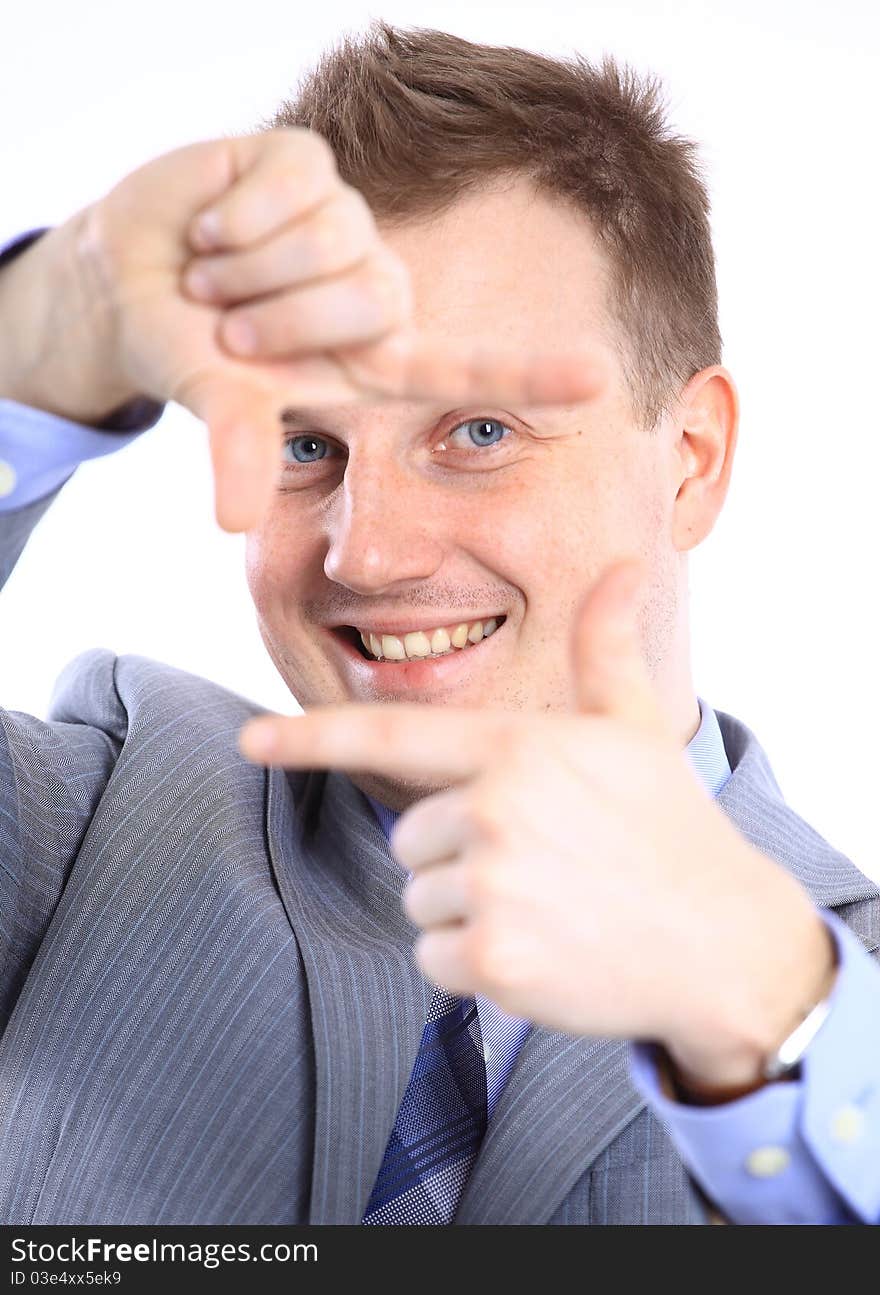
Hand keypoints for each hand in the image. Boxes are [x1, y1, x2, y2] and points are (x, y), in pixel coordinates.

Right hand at [1, 128, 598, 531]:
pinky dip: (231, 215)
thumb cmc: (190, 354)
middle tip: (228, 325)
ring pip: (332, 236)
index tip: (600, 381)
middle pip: (373, 294)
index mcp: (369, 361)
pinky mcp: (310, 164)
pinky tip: (213, 226)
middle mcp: (372, 292)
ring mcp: (347, 225)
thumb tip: (233, 521)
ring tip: (214, 277)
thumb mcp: (219, 402)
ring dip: (246, 268)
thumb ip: (238, 449)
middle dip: (281, 318)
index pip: (465, 371)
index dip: (529, 376)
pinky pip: (291, 182)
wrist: (131, 281)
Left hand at [238, 561, 831, 1083]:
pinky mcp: (493, 959)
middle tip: (543, 867)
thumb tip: (624, 567)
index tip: (251, 740)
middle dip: (456, 857)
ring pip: (420, 903)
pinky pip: (434, 962)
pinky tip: (544, 955)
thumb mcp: (635, 728)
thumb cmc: (669, 826)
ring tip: (549, 907)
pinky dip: (477, 968)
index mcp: (515, 748)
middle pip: (408, 840)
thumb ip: (605, 646)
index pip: (390, 739)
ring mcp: (491, 885)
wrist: (722, 940)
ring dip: (468, 914)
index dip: (311, 739)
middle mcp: (493, 808)